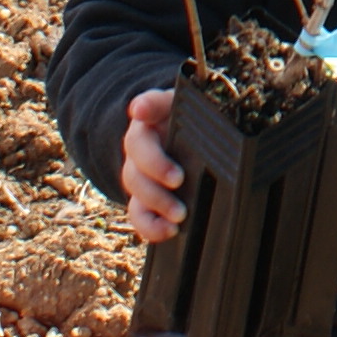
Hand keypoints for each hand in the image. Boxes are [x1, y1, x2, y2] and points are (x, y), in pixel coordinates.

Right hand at [122, 87, 187, 242]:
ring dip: (155, 201)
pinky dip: (150, 225)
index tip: (140, 111)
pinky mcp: (143, 199)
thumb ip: (198, 108)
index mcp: (158, 115)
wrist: (198, 150)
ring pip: (134, 185)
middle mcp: (142, 143)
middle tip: (179, 180)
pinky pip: (138, 213)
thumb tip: (180, 111)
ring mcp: (139, 172)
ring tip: (179, 215)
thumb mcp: (202, 114)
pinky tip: (168, 231)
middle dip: (155, 168)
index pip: (149, 105)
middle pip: (136, 152)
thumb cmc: (200, 128)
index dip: (144, 106)